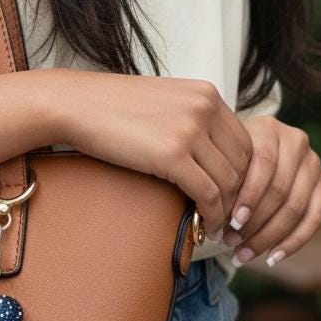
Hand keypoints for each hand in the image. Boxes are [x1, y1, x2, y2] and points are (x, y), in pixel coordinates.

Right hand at [53, 72, 252, 237]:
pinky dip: (211, 214)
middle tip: (230, 218)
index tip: (233, 196)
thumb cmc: (111, 107)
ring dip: (227, 209)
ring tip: (217, 226)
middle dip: (240, 196)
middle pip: (243, 163)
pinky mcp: (172, 155)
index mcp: (207, 94)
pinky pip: (207, 193)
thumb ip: (191, 119)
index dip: (244, 174)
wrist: (75, 104)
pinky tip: (206, 225)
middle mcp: (205, 108)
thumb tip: (207, 155)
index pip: (245, 141)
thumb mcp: (163, 102)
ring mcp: (190, 130)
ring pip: (229, 182)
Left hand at [219, 116, 320, 266]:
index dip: (248, 196)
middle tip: (229, 243)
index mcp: (268, 129)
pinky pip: (314, 218)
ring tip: (242, 255)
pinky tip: (272, 258)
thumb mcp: (221, 160)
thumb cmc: (227, 159)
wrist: (250, 149)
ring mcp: (314, 161)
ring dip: (268, 237)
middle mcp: (296, 141)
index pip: (263, 164)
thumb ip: (220, 179)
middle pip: (280, 189)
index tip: (230, 222)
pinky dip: (292, 242)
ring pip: (296, 207)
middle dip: (254, 222)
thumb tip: (213, 222)